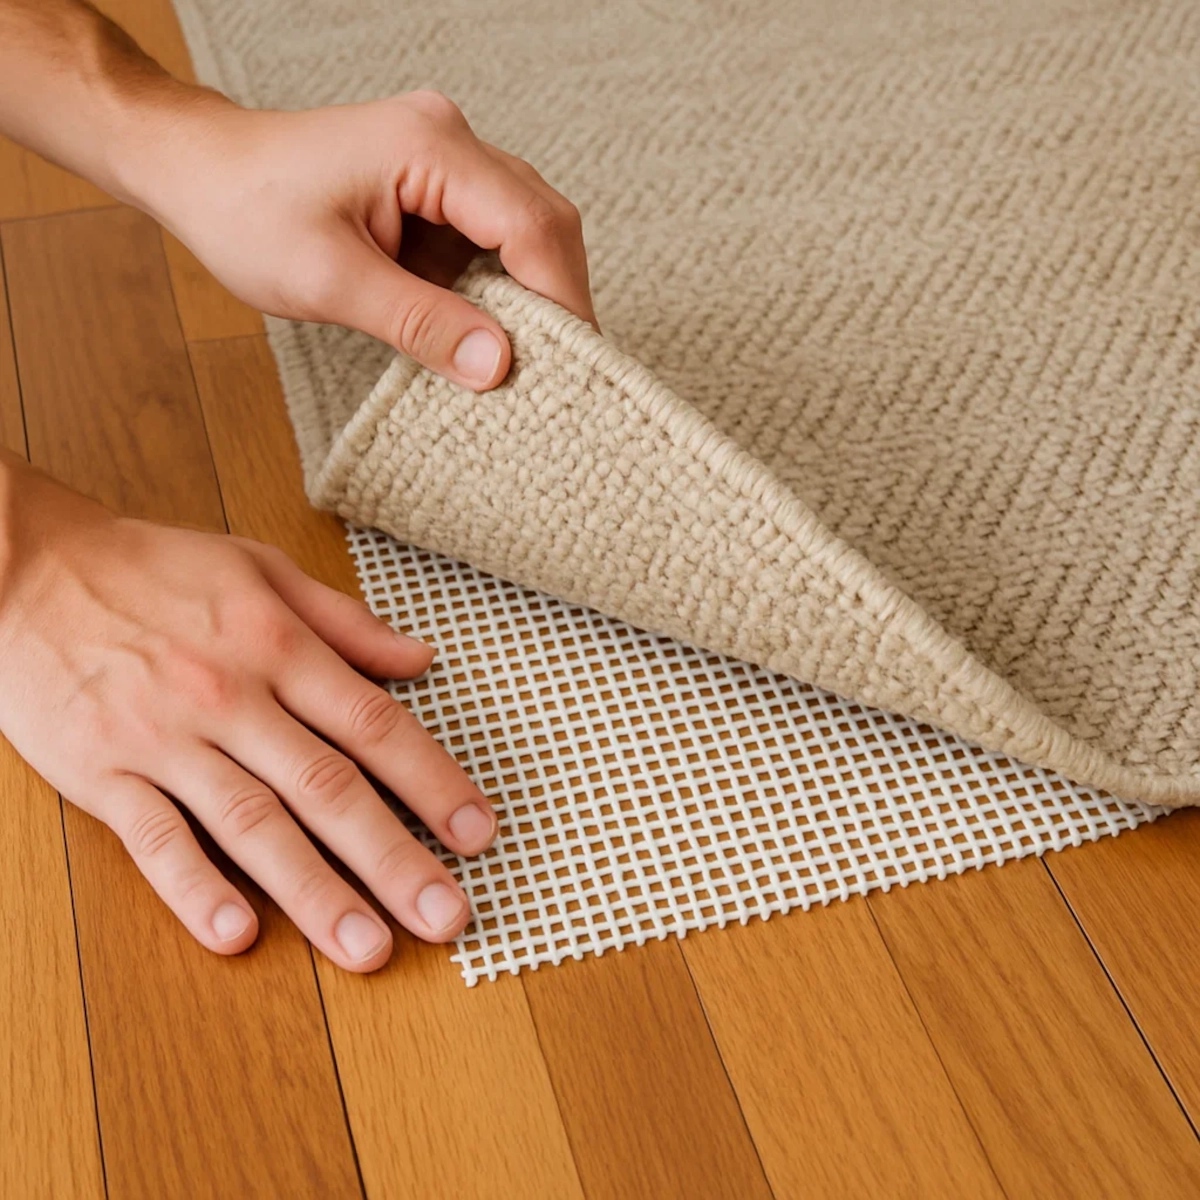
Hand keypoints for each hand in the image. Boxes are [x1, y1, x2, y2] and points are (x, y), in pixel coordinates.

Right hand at [0, 455, 495, 970]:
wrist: (26, 566)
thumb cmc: (152, 568)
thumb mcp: (259, 568)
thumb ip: (345, 620)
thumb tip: (421, 658)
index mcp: (277, 644)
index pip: (373, 725)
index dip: (433, 782)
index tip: (477, 833)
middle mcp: (230, 695)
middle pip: (328, 788)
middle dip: (395, 858)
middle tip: (447, 916)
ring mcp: (164, 739)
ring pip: (253, 825)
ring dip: (315, 893)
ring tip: (368, 948)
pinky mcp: (102, 773)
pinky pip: (154, 839)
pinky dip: (195, 888)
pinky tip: (239, 934)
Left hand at [136, 89, 597, 389]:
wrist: (199, 172)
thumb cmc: (247, 211)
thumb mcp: (330, 281)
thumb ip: (420, 322)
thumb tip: (497, 366)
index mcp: (430, 147)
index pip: (531, 225)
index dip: (562, 299)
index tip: (575, 366)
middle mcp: (450, 140)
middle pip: (543, 221)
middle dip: (557, 299)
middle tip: (561, 371)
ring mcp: (446, 159)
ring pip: (525, 231)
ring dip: (529, 296)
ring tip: (527, 358)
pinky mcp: (435, 185)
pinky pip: (490, 238)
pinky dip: (498, 288)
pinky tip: (487, 329)